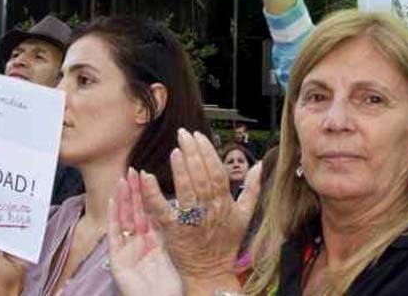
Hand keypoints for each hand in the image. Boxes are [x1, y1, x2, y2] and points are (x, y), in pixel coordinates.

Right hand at [108, 169, 182, 295]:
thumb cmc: (171, 284)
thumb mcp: (173, 250)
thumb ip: (170, 230)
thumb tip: (174, 205)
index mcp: (154, 240)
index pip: (149, 211)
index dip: (147, 193)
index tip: (146, 174)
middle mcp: (139, 242)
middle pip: (135, 211)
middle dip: (133, 191)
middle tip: (132, 169)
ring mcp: (127, 249)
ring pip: (124, 218)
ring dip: (123, 198)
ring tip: (122, 178)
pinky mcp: (117, 259)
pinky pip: (115, 234)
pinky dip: (113, 216)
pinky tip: (114, 200)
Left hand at [140, 129, 261, 286]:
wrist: (211, 273)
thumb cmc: (226, 244)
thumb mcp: (245, 215)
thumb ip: (252, 188)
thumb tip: (259, 165)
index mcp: (225, 203)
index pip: (217, 172)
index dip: (208, 153)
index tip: (199, 136)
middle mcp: (210, 210)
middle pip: (202, 177)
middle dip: (193, 153)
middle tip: (184, 134)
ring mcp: (192, 220)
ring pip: (187, 190)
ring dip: (181, 168)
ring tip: (175, 150)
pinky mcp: (174, 231)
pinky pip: (163, 210)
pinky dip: (154, 193)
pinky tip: (147, 177)